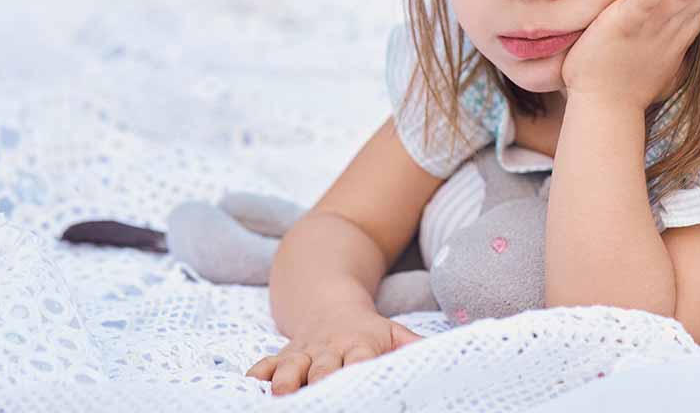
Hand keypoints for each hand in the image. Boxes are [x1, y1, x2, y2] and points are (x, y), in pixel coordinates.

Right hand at [245, 304, 422, 394]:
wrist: (327, 302)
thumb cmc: (368, 329)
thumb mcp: (393, 333)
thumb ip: (414, 347)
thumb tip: (449, 355)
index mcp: (360, 345)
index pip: (361, 360)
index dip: (358, 371)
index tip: (360, 384)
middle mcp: (329, 351)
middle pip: (324, 368)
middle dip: (320, 382)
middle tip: (319, 399)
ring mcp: (304, 353)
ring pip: (291, 367)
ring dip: (286, 380)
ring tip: (282, 394)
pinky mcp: (283, 356)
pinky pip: (266, 364)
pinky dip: (258, 375)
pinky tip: (250, 387)